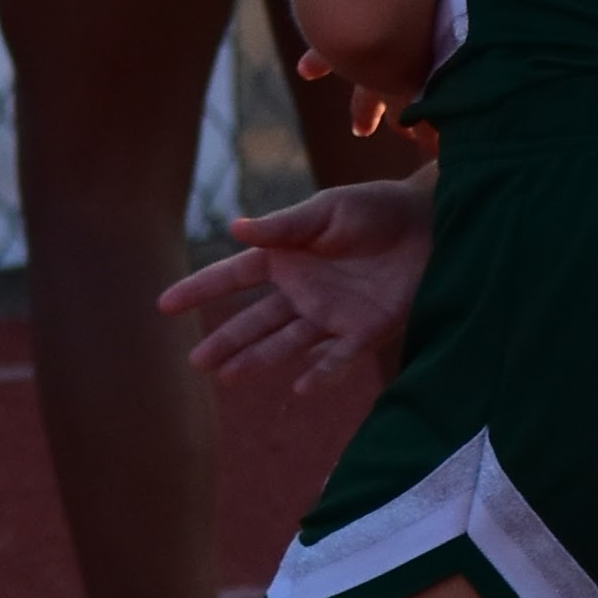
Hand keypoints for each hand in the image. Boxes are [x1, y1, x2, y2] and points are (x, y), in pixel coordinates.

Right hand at [158, 168, 433, 387]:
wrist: (432, 222)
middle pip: (255, 320)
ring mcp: (332, 314)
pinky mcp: (366, 330)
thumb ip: (284, 227)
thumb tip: (235, 229)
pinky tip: (301, 389)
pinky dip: (322, 373)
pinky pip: (338, 357)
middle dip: (225, 340)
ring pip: (286, 343)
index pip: (234, 276)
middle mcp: (304, 290)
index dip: (201, 289)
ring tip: (228, 377)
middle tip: (195, 362)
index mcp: (288, 256)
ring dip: (259, 359)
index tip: (164, 305)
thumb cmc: (377, 208)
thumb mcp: (327, 210)